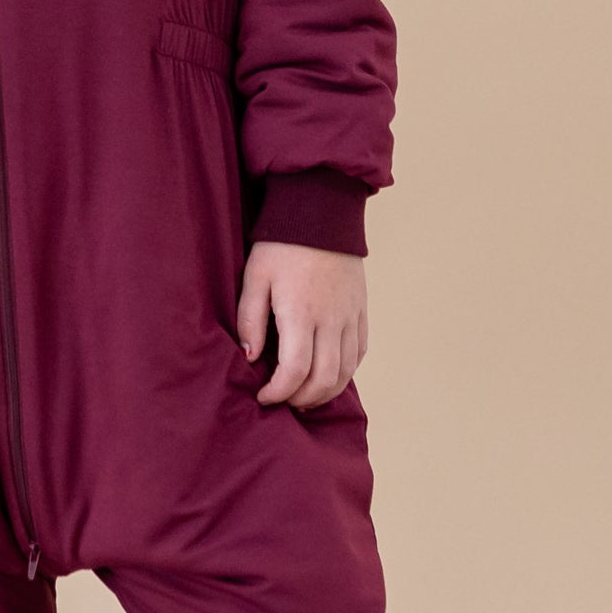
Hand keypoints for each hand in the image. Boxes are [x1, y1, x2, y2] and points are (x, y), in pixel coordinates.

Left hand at [237, 241, 366, 406]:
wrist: (321, 212)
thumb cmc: (281, 245)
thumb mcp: (255, 277)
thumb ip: (250, 319)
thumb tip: (251, 358)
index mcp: (301, 313)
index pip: (295, 371)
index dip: (278, 393)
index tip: (263, 397)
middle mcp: (331, 319)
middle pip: (324, 379)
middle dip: (301, 398)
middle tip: (282, 400)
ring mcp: (350, 316)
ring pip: (346, 371)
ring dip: (325, 391)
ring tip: (303, 395)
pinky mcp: (361, 310)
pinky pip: (359, 352)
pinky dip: (346, 372)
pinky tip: (327, 375)